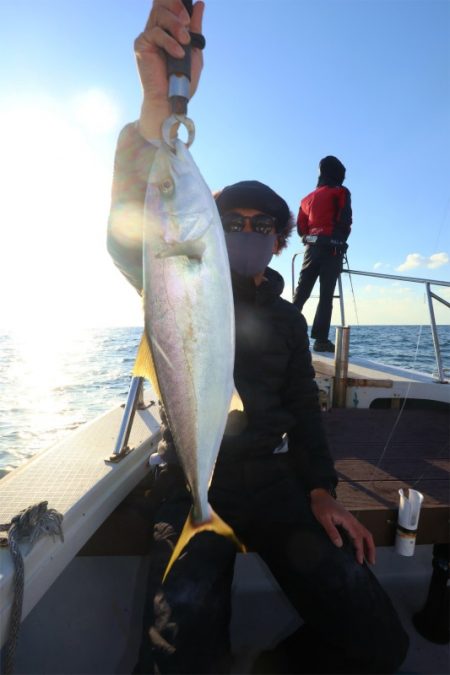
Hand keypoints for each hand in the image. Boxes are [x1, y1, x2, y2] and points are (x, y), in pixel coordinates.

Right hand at [134, 0, 204, 138]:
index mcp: (169, 31)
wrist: (172, 99)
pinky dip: (169, 41)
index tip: (188, 10)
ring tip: (185, 41)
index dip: (176, 2)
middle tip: (187, 20)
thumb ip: (195, 28)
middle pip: (162, 4)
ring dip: (175, 24)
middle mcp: (157, 30)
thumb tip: (199, 4)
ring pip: (159, 14)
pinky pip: (155, 32)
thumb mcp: (193, 50)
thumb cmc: (183, 80)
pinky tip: (177, 53)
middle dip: (177, 7)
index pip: (169, 6)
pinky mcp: (141, 45)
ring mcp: (148, 37)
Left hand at [310, 488, 375, 565]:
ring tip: (369, 558)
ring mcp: (352, 520)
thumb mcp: (323, 519)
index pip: (357, 537)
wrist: (320, 495)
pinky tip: (361, 546)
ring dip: (369, 545)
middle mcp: (352, 520)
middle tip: (371, 562)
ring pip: (365, 533)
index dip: (360, 550)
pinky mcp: (349, 520)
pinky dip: (364, 540)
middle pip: (367, 535)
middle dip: (371, 549)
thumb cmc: (321, 506)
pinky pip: (360, 531)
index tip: (360, 561)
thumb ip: (332, 531)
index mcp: (348, 520)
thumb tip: (339, 544)